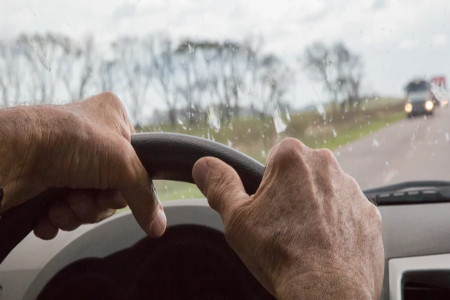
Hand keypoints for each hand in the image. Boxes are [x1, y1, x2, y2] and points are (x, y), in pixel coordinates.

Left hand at [0, 92, 165, 238]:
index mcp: (113, 119)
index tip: (116, 192)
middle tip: (86, 198)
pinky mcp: (46, 179)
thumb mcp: (121, 162)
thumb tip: (158, 224)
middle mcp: (91, 139)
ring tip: (63, 205)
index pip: (135, 162)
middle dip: (97, 203)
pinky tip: (49, 214)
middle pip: (111, 188)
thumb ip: (145, 196)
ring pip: (87, 202)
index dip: (126, 185)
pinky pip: (63, 210)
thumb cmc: (65, 139)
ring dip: (76, 212)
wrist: (12, 153)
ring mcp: (67, 159)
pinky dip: (57, 219)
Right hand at [192, 138, 383, 298]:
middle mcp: (327, 166)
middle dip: (292, 194)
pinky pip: (348, 215)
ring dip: (316, 210)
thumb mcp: (236, 218)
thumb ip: (219, 185)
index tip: (267, 207)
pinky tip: (325, 248)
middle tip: (282, 226)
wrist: (326, 291)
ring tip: (304, 240)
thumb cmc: (280, 253)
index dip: (266, 184)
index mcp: (293, 158)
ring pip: (326, 194)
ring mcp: (353, 191)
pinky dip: (338, 227)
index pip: (274, 158)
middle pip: (301, 174)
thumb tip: (204, 165)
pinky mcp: (369, 215)